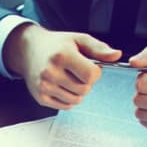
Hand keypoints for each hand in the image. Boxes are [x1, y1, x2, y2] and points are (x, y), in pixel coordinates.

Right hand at [2, 23, 119, 108]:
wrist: (29, 50)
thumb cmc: (56, 44)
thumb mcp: (79, 40)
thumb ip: (99, 49)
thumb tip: (116, 55)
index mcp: (62, 55)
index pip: (91, 75)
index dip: (95, 72)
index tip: (90, 65)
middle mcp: (51, 72)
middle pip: (85, 89)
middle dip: (86, 82)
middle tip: (77, 71)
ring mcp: (44, 87)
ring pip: (76, 100)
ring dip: (78, 91)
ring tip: (68, 77)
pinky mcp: (41, 98)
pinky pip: (66, 106)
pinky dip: (68, 97)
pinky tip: (61, 85)